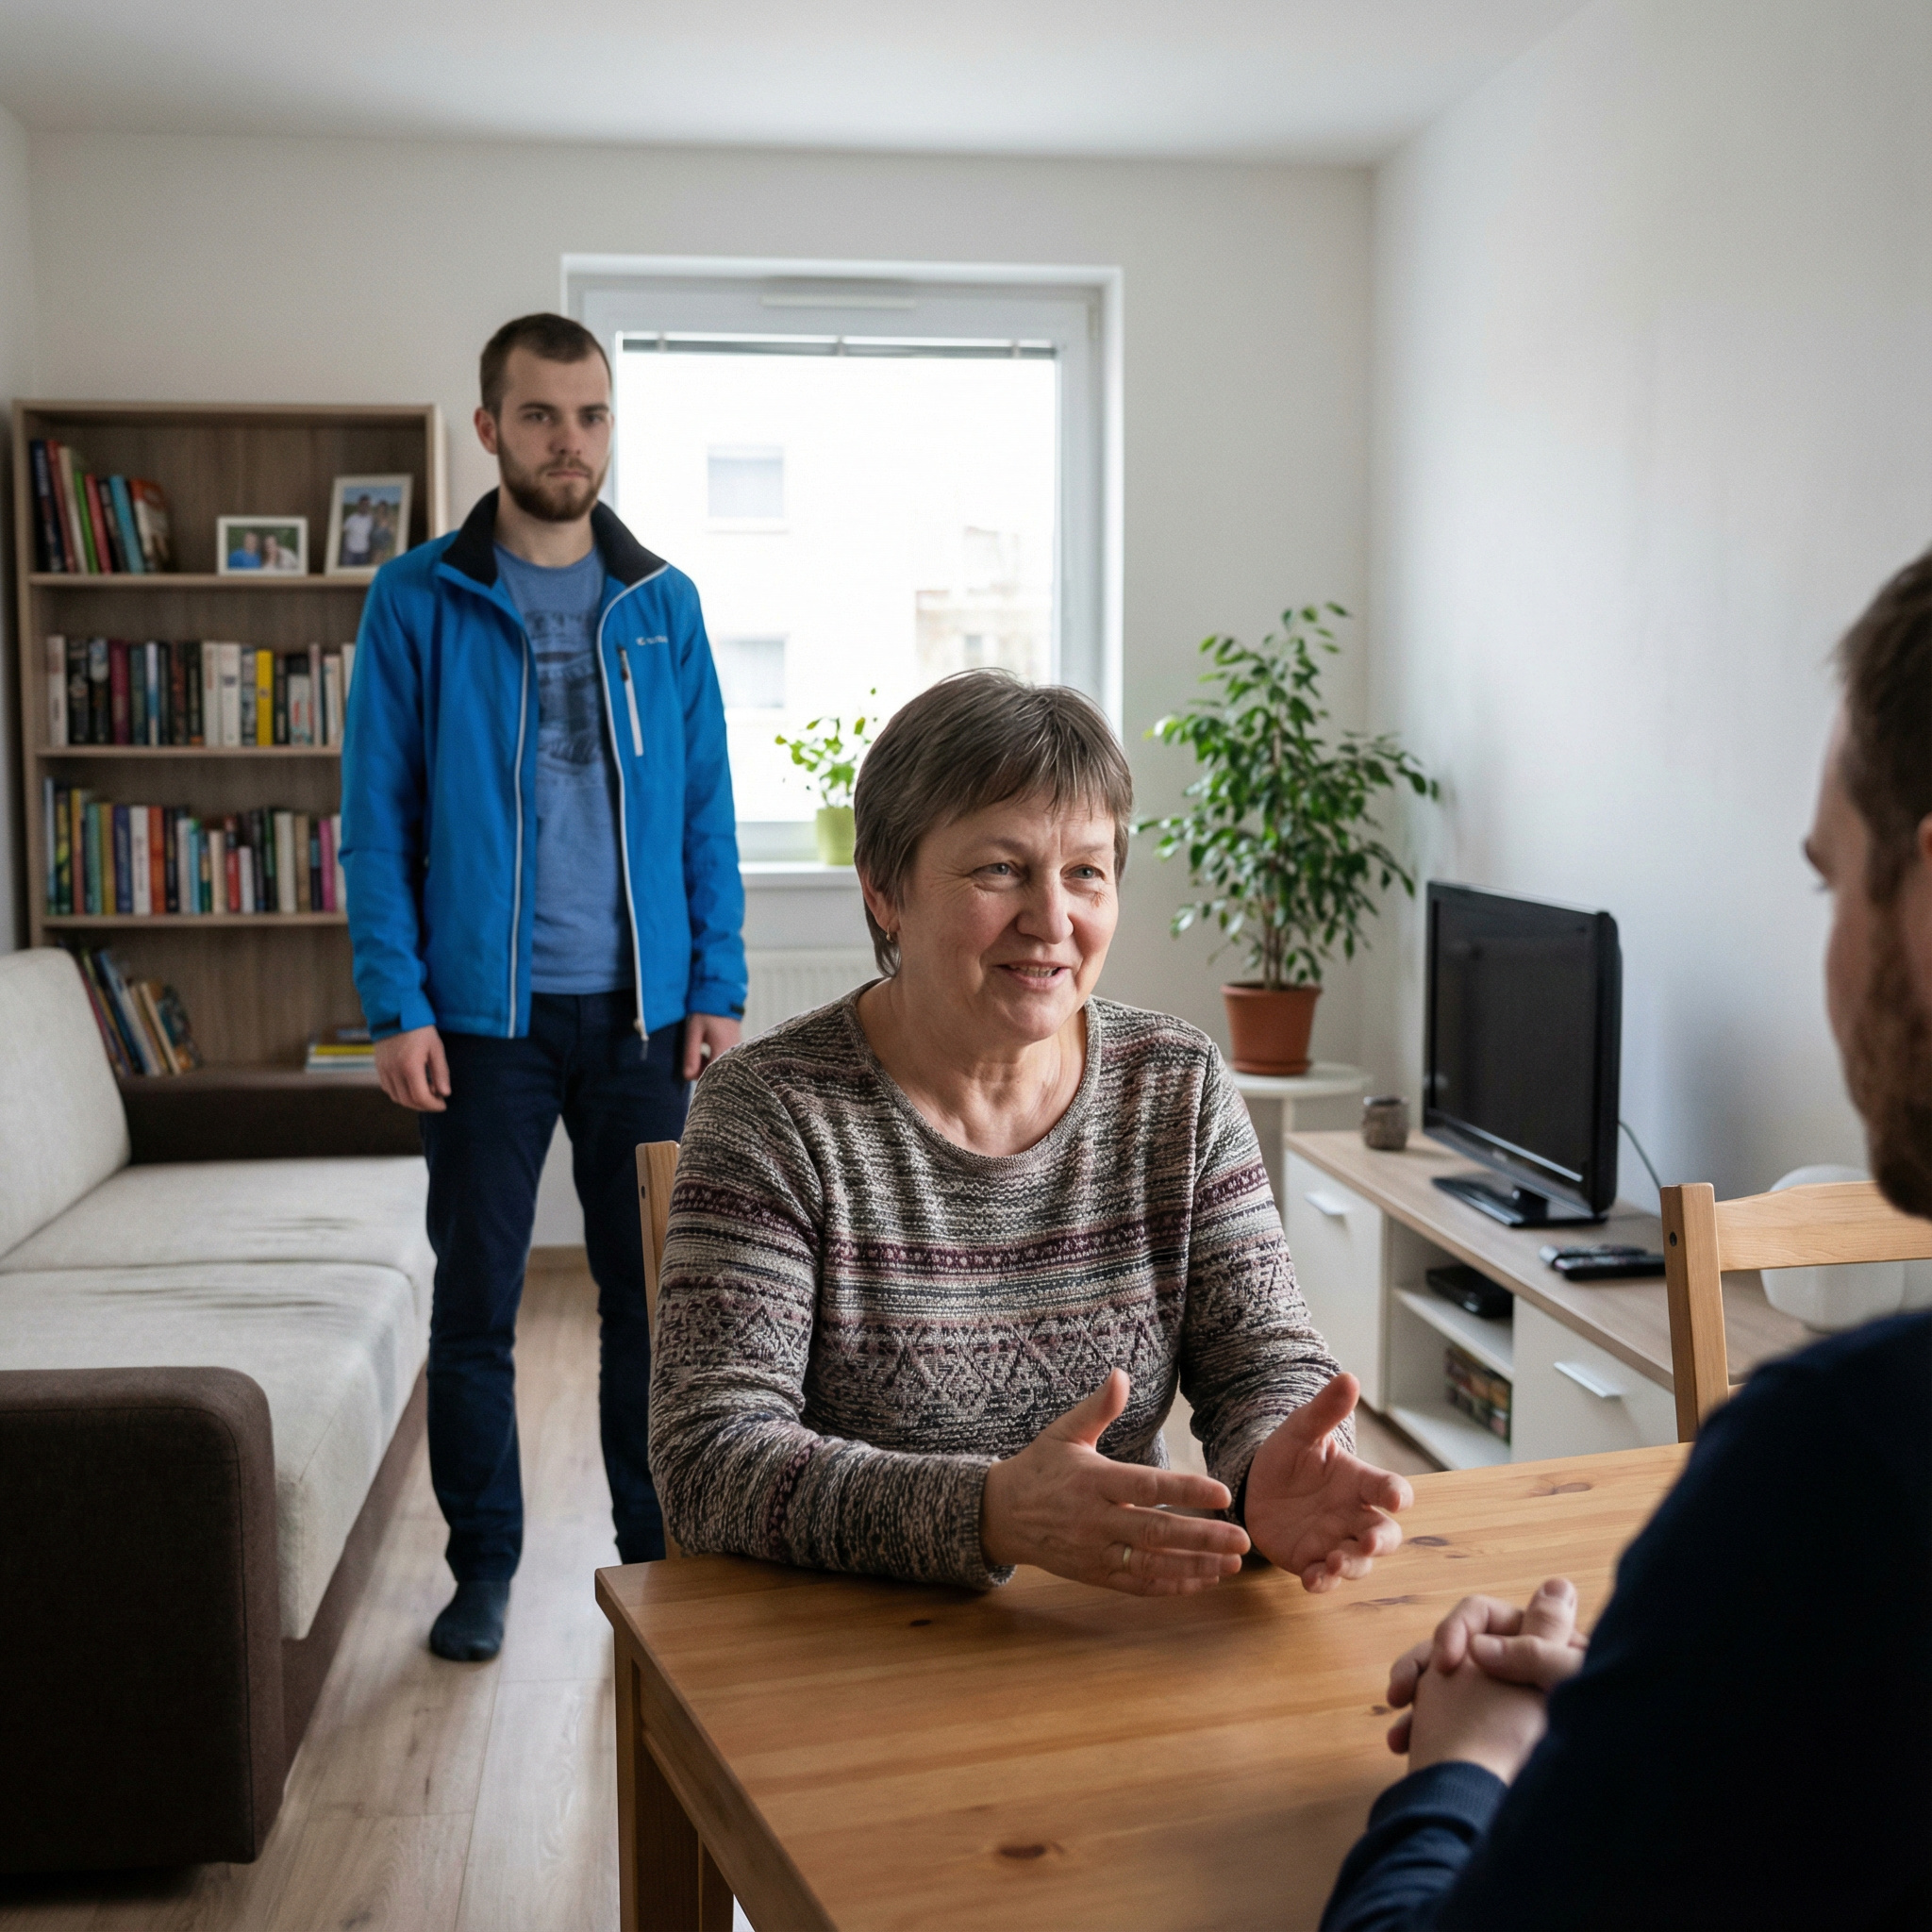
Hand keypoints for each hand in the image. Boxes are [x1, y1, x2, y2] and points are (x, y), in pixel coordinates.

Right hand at [374, 1025, 449, 1111]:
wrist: (395, 1012)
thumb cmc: (419, 1028)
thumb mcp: (436, 1047)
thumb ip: (440, 1072)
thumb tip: (445, 1093)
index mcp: (409, 1066)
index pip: (421, 1097)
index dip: (433, 1105)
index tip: (443, 1104)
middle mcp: (394, 1071)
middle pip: (408, 1101)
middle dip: (424, 1106)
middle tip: (437, 1101)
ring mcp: (384, 1070)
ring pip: (396, 1097)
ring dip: (412, 1101)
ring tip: (426, 1094)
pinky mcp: (379, 1067)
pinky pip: (388, 1088)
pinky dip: (400, 1094)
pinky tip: (412, 1087)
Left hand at [683, 1012, 740, 1080]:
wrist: (722, 996)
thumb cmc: (706, 1013)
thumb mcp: (693, 1032)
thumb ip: (691, 1055)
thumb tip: (687, 1076)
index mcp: (723, 1050)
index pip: (710, 1076)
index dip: (698, 1075)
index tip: (691, 1064)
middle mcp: (735, 1054)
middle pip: (717, 1075)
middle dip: (702, 1071)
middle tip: (696, 1054)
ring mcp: (738, 1052)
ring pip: (721, 1070)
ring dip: (708, 1066)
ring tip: (702, 1051)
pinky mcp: (738, 1050)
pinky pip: (726, 1063)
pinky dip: (715, 1061)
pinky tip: (710, 1050)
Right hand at [980, 1369, 1251, 1594]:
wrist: (1000, 1514)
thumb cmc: (1040, 1467)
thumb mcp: (1064, 1432)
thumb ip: (1098, 1408)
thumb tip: (1121, 1373)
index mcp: (1093, 1481)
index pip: (1147, 1487)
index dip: (1187, 1491)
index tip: (1223, 1492)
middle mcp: (1095, 1520)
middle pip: (1156, 1532)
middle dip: (1202, 1537)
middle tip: (1242, 1539)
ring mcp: (1095, 1552)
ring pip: (1151, 1564)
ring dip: (1195, 1566)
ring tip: (1232, 1563)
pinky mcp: (1093, 1575)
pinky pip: (1137, 1585)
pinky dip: (1170, 1585)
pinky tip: (1201, 1580)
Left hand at [1243, 1373, 1412, 1590]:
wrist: (1255, 1484)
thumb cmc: (1289, 1456)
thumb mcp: (1301, 1430)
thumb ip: (1325, 1410)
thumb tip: (1349, 1377)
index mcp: (1358, 1482)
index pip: (1389, 1489)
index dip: (1396, 1494)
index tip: (1396, 1498)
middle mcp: (1353, 1516)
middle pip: (1385, 1536)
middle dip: (1381, 1542)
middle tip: (1368, 1542)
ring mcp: (1335, 1542)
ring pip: (1359, 1563)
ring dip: (1352, 1566)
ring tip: (1334, 1562)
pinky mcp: (1310, 1561)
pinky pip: (1324, 1578)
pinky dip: (1322, 1582)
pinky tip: (1312, 1580)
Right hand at [1385, 1578, 1587, 1779]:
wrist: (1474, 1808)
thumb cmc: (1508, 1739)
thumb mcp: (1530, 1673)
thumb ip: (1545, 1631)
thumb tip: (1558, 1587)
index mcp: (1539, 1658)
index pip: (1487, 1615)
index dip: (1460, 1628)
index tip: (1444, 1659)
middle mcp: (1521, 1679)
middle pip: (1460, 1645)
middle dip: (1427, 1663)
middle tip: (1404, 1690)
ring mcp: (1495, 1708)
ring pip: (1444, 1676)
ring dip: (1416, 1688)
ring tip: (1395, 1710)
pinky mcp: (1475, 1735)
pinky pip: (1440, 1711)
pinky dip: (1418, 1720)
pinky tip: (1401, 1740)